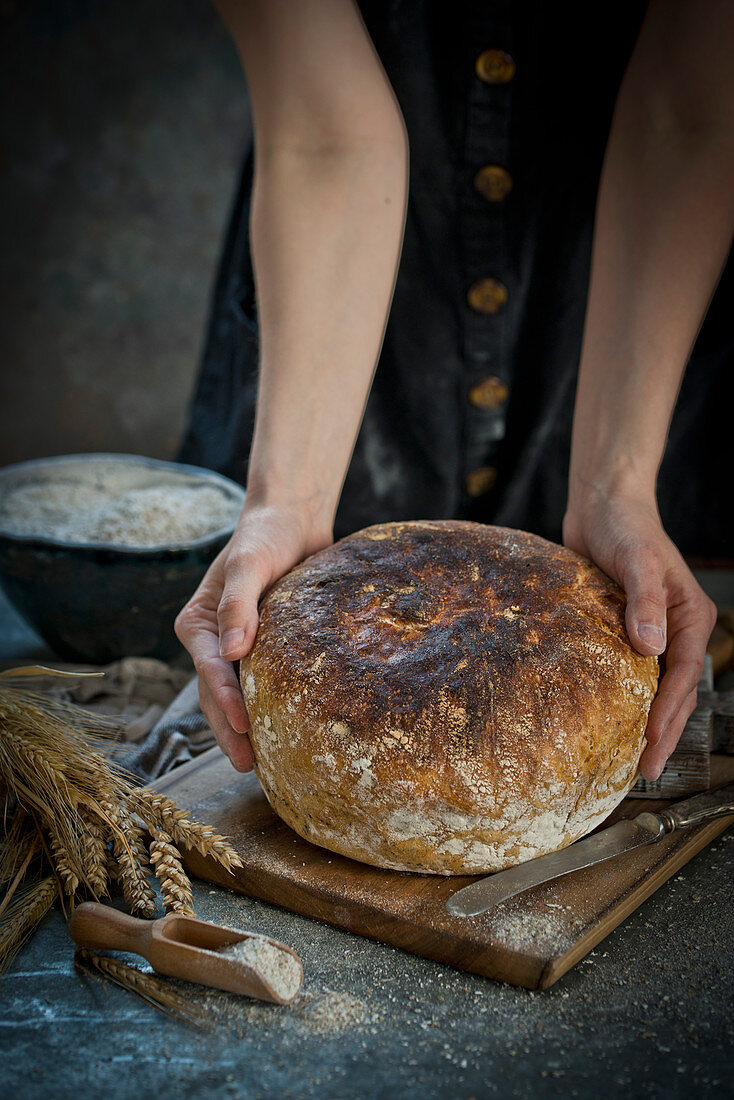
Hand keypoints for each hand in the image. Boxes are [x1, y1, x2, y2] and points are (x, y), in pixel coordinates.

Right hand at [175, 501, 331, 771]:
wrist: (292, 521)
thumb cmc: (265, 536)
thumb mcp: (249, 564)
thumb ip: (238, 604)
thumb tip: (232, 652)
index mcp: (197, 623)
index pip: (210, 669)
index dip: (225, 701)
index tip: (244, 727)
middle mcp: (212, 640)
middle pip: (216, 693)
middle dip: (230, 730)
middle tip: (248, 765)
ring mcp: (236, 647)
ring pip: (236, 695)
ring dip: (244, 728)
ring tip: (261, 762)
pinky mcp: (263, 649)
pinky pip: (261, 684)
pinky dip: (267, 707)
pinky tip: (284, 731)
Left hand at [563, 488, 716, 781]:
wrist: (602, 506)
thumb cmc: (624, 527)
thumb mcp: (637, 560)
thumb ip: (645, 600)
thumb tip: (651, 648)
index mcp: (691, 616)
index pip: (681, 677)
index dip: (667, 715)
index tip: (650, 745)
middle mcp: (677, 628)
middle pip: (674, 691)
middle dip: (662, 732)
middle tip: (643, 770)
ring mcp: (653, 631)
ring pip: (655, 687)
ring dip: (646, 721)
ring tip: (629, 757)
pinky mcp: (627, 629)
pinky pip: (631, 672)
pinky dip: (625, 698)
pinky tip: (607, 718)